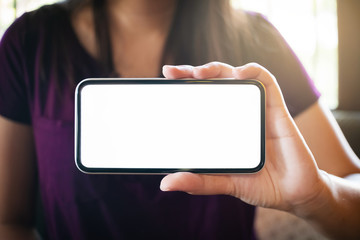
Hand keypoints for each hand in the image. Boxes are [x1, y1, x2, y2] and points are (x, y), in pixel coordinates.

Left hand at [160, 62, 325, 212]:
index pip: (201, 98)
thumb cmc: (260, 184)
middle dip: (193, 72)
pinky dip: (254, 72)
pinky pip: (267, 82)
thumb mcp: (225, 182)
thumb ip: (199, 181)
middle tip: (172, 73)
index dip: (184, 87)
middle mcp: (238, 113)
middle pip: (214, 83)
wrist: (294, 194)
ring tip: (199, 72)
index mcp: (224, 126)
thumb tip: (166, 184)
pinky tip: (240, 74)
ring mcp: (256, 109)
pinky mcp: (277, 109)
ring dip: (217, 69)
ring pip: (236, 76)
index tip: (166, 80)